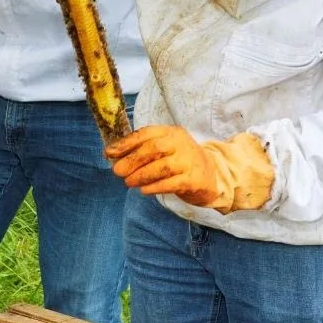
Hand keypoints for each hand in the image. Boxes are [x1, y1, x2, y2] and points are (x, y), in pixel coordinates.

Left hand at [106, 126, 274, 213]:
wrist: (213, 174)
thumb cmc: (180, 161)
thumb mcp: (164, 149)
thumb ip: (142, 150)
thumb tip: (112, 155)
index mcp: (171, 133)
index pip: (146, 133)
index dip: (126, 143)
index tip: (110, 152)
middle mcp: (182, 144)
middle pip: (154, 149)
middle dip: (132, 160)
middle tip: (117, 171)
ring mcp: (190, 161)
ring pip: (162, 167)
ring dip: (141, 175)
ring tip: (129, 182)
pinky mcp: (195, 179)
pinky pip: (172, 183)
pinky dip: (155, 187)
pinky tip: (144, 190)